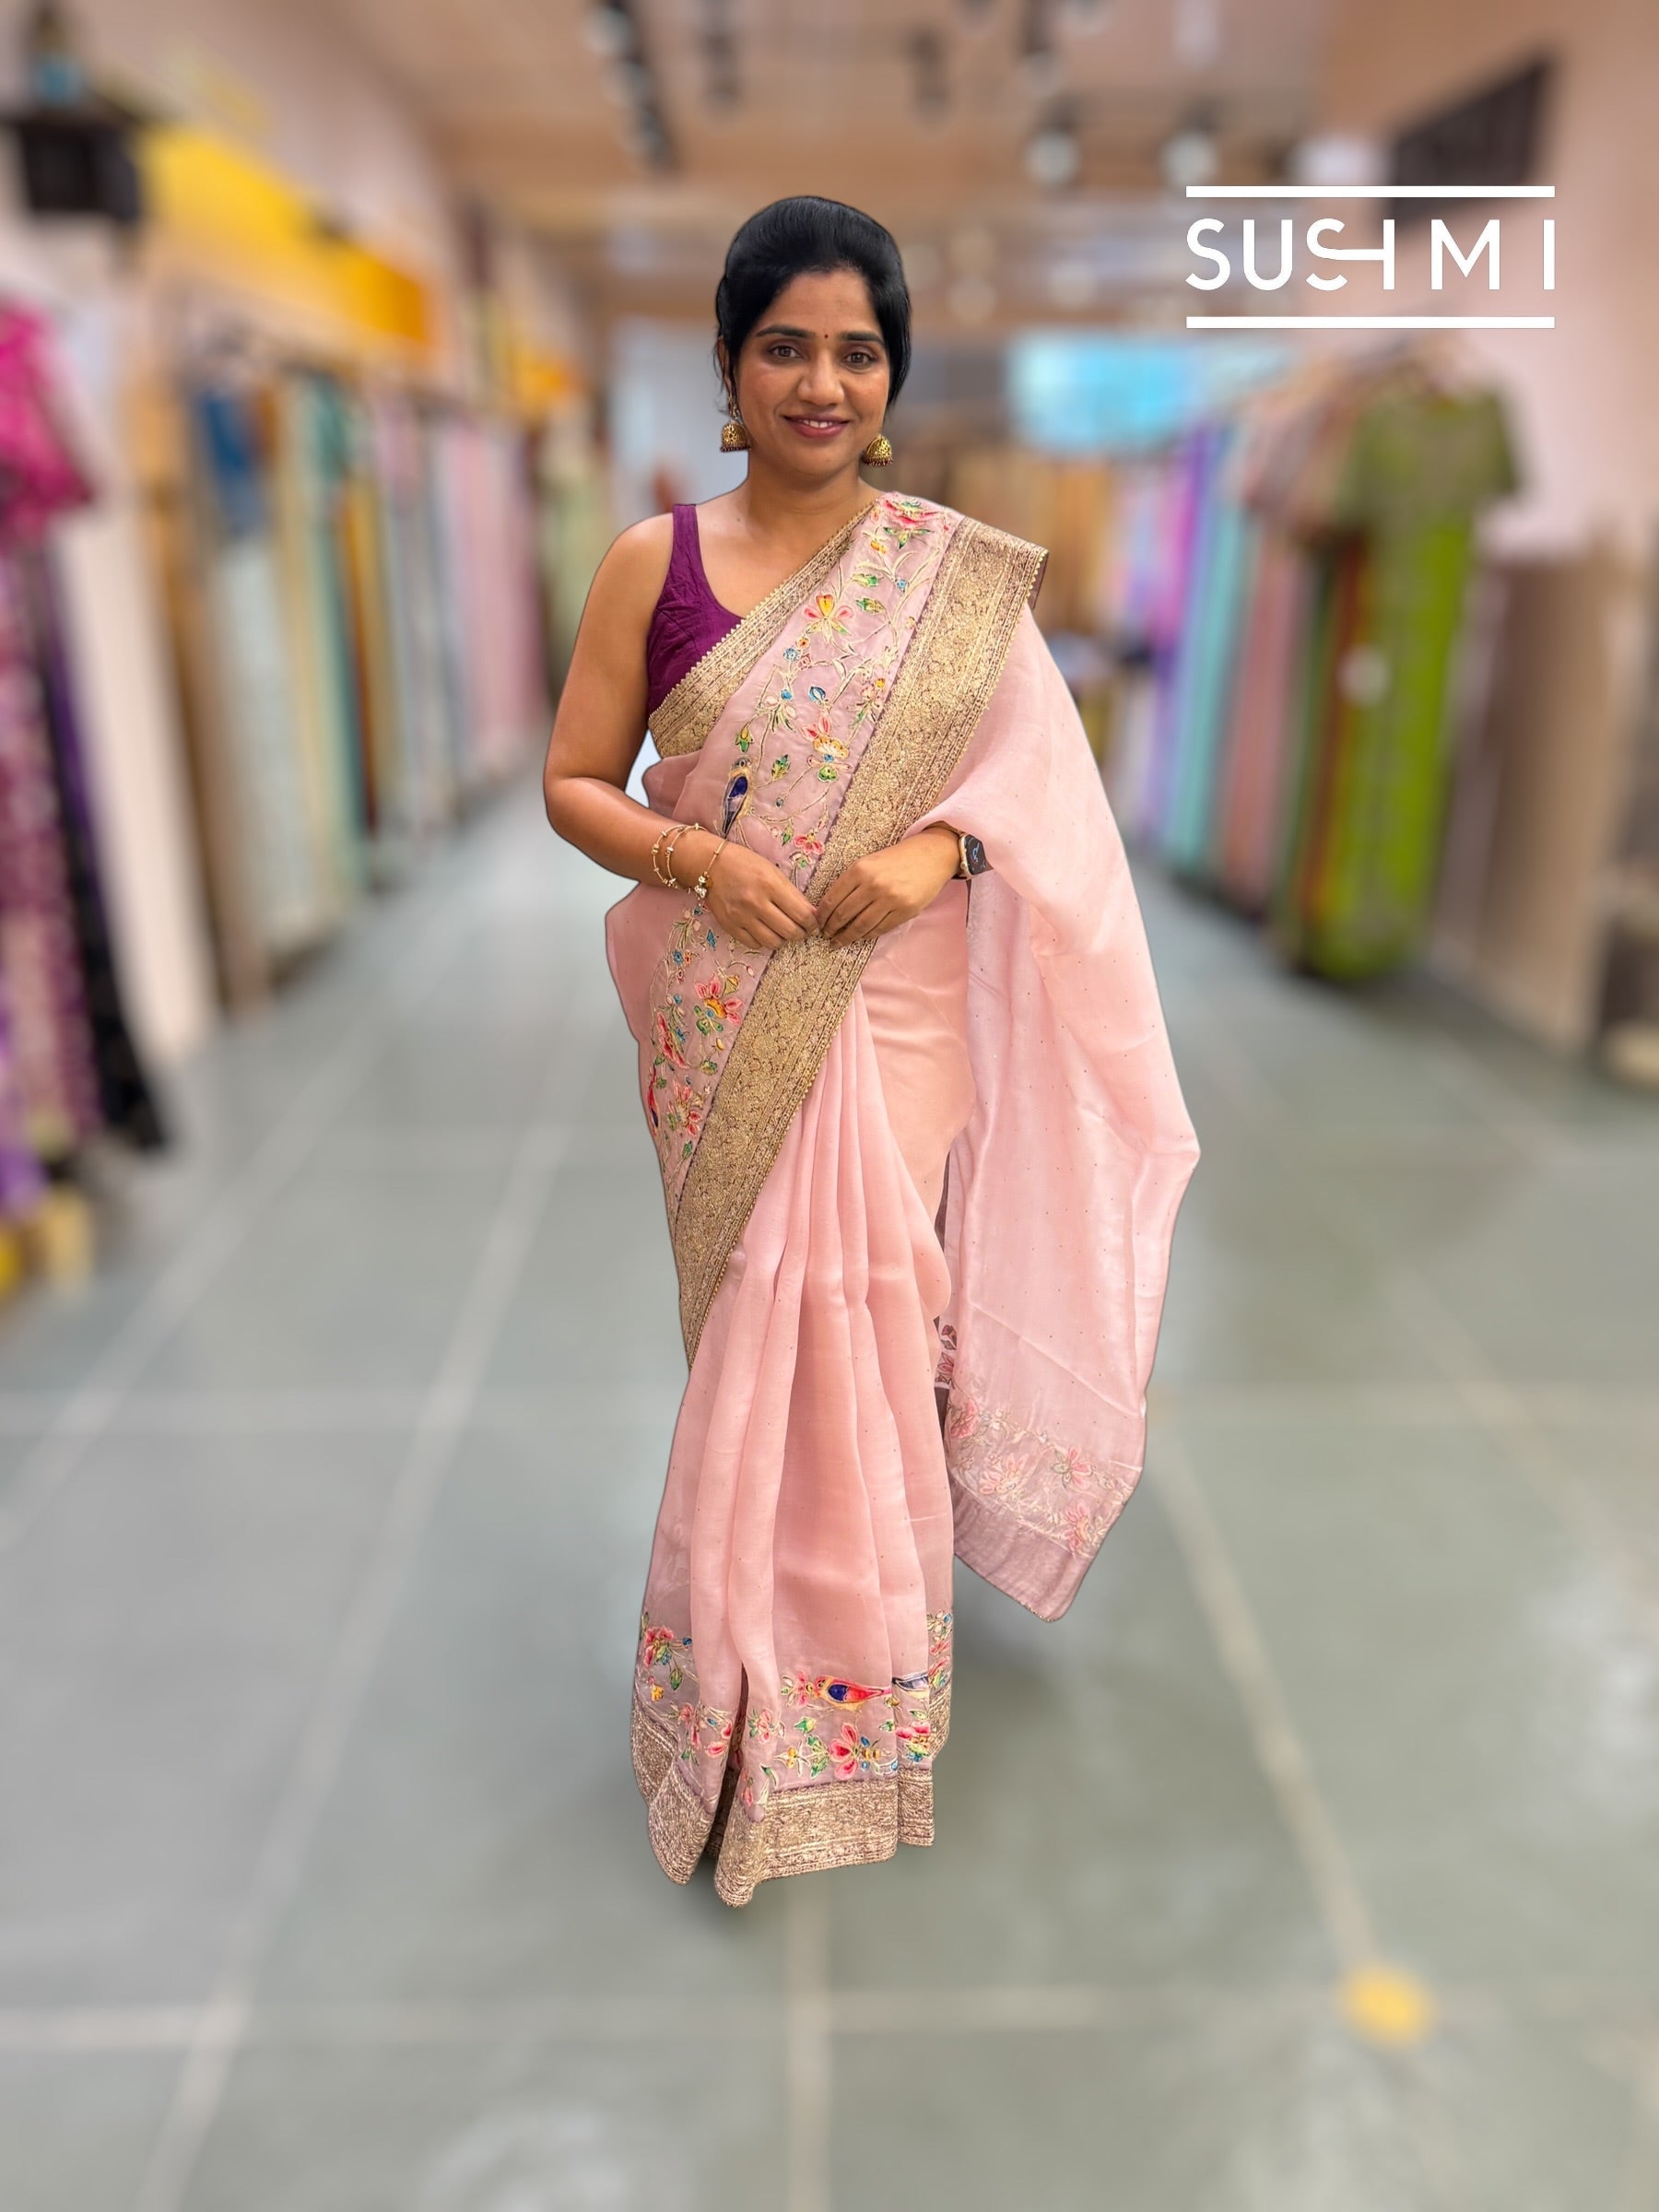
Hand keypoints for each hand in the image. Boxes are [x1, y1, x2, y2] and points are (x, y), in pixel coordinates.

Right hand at [675, 829, 817, 951]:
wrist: (711, 865)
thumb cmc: (745, 864)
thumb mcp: (772, 871)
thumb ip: (791, 893)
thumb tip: (810, 915)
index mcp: (770, 885)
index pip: (802, 914)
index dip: (813, 923)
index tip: (813, 923)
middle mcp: (756, 903)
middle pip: (790, 932)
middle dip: (801, 933)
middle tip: (801, 930)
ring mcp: (742, 917)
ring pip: (773, 942)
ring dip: (783, 939)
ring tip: (783, 931)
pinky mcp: (730, 926)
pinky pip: (754, 944)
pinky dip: (764, 941)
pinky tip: (765, 931)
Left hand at [815, 824, 959, 944]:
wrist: (931, 856)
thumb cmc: (897, 859)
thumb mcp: (869, 862)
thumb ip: (851, 881)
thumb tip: (831, 907)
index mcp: (860, 869)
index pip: (832, 898)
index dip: (823, 916)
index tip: (818, 923)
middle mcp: (873, 885)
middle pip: (843, 914)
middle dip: (831, 929)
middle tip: (826, 936)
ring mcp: (890, 899)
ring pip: (860, 925)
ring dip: (846, 937)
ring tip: (839, 942)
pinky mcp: (905, 911)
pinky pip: (880, 928)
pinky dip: (867, 935)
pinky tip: (860, 937)